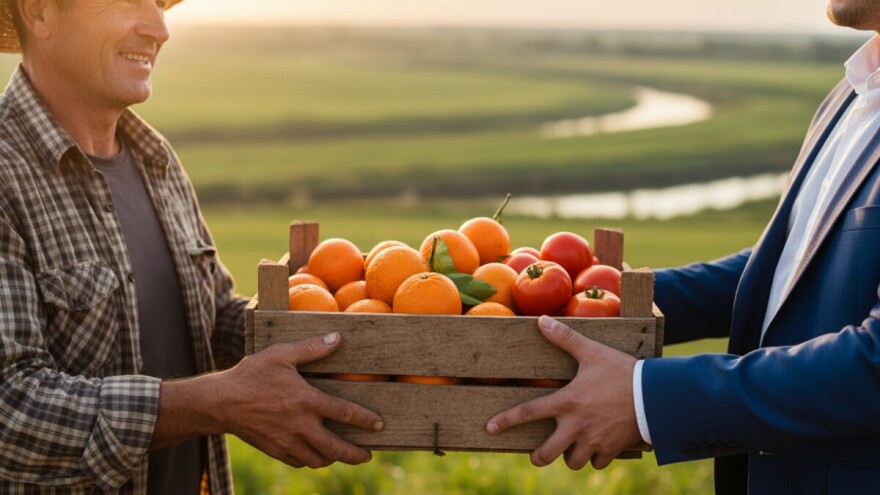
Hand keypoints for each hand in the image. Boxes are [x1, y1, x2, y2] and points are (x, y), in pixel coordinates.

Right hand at [219, 333, 383, 468]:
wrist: (220, 402)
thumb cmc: (252, 374)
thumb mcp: (281, 354)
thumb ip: (311, 348)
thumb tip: (337, 338)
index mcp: (306, 401)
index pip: (345, 413)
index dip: (366, 420)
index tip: (380, 425)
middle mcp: (300, 426)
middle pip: (336, 447)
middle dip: (355, 454)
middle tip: (367, 455)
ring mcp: (287, 441)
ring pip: (318, 459)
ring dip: (333, 458)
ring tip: (341, 453)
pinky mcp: (275, 450)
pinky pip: (299, 461)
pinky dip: (311, 460)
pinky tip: (314, 453)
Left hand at [486, 316, 641, 469]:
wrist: (655, 395)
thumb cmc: (622, 371)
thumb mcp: (592, 352)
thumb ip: (565, 339)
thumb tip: (541, 321)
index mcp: (566, 402)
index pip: (528, 412)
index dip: (506, 421)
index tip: (490, 428)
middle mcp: (576, 426)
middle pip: (546, 454)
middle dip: (538, 457)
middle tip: (538, 454)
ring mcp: (593, 441)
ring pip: (572, 462)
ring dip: (569, 456)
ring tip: (572, 446)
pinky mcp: (611, 449)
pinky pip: (596, 462)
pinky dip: (594, 457)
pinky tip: (597, 447)